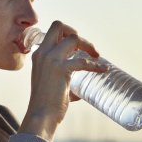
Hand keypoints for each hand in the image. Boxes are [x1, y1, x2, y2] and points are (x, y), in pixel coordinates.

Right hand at [19, 21, 107, 141]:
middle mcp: (43, 53)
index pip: (51, 32)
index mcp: (39, 55)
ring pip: (73, 38)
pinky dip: (96, 65)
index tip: (76, 47)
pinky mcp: (61, 69)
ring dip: (88, 45)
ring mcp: (51, 59)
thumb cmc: (46, 105)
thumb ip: (63, 82)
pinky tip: (103, 70)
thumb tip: (80, 90)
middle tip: (86, 48)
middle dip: (75, 33)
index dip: (65, 34)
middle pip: (59, 26)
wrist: (40, 116)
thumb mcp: (49, 84)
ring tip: (97, 57)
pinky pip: (84, 61)